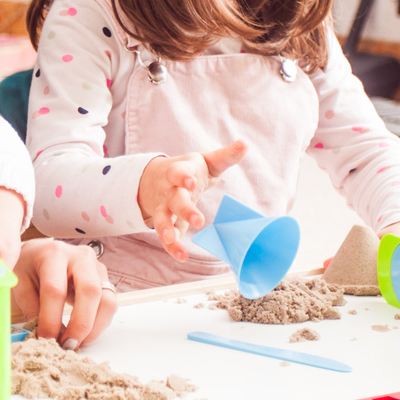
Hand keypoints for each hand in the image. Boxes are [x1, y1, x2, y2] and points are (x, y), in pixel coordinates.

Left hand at [11, 238, 116, 349]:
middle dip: (80, 325)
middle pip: (90, 292)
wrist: (41, 251)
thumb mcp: (20, 283)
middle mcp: (79, 257)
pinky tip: (83, 334)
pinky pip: (110, 305)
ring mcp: (96, 267)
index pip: (55, 289)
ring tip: (76, 342)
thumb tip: (42, 337)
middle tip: (67, 345)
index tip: (44, 339)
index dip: (50, 319)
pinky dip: (99, 324)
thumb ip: (31, 308)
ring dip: (94, 328)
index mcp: (53, 254)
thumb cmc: (30, 267)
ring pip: (107, 301)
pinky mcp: (104, 279)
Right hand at [137, 140, 247, 258]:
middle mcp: (168, 190)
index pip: (177, 172)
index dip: (183, 177)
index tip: (191, 183)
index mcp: (178, 172)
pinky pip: (165, 235)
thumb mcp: (205, 161)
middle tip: (198, 220)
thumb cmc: (188, 169)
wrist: (153, 177)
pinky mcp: (165, 222)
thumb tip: (245, 144)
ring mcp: (164, 207)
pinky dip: (171, 246)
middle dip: (184, 209)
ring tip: (173, 241)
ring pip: (162, 218)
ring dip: (166, 230)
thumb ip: (225, 156)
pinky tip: (181, 256)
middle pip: (173, 199)